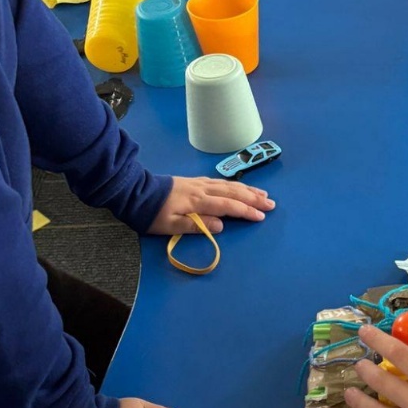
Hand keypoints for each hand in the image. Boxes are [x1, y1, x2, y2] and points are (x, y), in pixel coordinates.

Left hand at [148, 175, 274, 236]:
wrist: (136, 192)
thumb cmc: (152, 213)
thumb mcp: (170, 225)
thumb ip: (196, 225)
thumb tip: (220, 225)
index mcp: (198, 202)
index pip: (228, 206)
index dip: (246, 211)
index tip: (262, 216)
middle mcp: (202, 190)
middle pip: (233, 193)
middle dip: (254, 198)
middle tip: (272, 203)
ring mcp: (199, 184)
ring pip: (229, 185)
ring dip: (248, 190)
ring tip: (263, 194)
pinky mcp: (195, 181)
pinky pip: (221, 182)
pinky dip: (235, 184)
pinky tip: (240, 187)